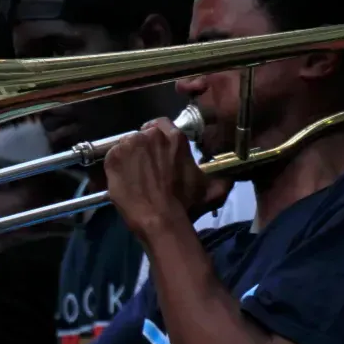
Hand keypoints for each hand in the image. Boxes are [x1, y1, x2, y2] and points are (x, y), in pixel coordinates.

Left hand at [104, 118, 233, 238]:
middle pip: (142, 136)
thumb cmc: (185, 204)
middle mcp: (150, 135)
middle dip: (143, 149)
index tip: (157, 152)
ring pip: (126, 145)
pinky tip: (124, 180)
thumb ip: (223, 178)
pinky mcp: (113, 157)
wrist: (159, 219)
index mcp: (174, 137)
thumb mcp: (211, 190)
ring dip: (129, 157)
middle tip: (146, 168)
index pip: (160, 125)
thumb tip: (231, 175)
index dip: (157, 138)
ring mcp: (129, 145)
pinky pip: (112, 157)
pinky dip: (116, 167)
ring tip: (134, 176)